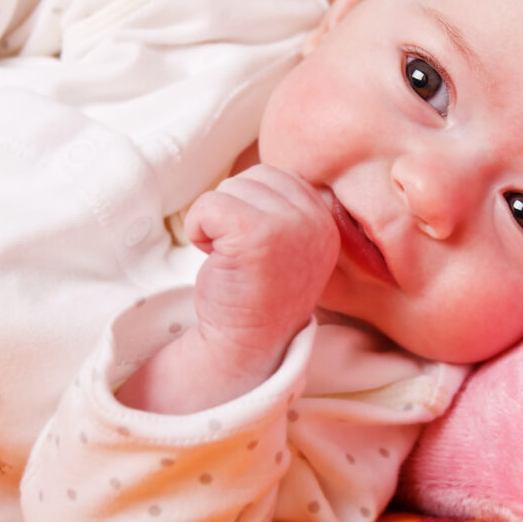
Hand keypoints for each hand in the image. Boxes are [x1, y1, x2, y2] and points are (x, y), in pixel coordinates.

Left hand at [183, 164, 339, 379]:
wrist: (244, 346)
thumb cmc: (256, 295)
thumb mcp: (289, 246)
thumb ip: (285, 210)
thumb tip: (256, 175)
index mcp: (326, 221)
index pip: (278, 177)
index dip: (251, 207)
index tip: (253, 248)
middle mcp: (316, 221)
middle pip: (255, 176)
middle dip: (233, 209)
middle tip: (238, 254)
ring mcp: (290, 227)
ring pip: (230, 186)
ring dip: (214, 220)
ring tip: (229, 257)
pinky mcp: (258, 236)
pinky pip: (208, 204)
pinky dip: (197, 228)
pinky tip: (212, 257)